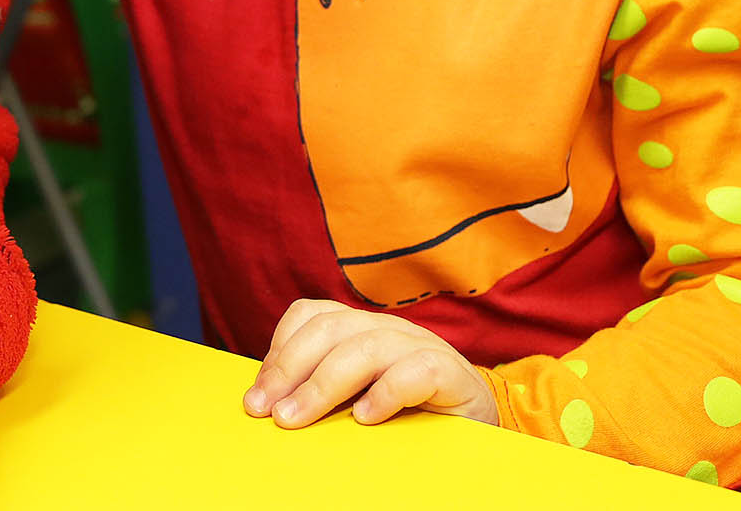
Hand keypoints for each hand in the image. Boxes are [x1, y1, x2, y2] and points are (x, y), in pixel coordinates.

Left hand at [243, 299, 498, 429]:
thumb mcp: (362, 395)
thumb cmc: (412, 413)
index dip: (281, 348)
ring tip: (296, 418)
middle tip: (265, 409)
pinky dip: (386, 392)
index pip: (313, 316)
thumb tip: (270, 404)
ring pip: (366, 348)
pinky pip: (415, 371)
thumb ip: (327, 389)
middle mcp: (389, 329)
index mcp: (363, 329)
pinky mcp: (451, 374)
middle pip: (330, 329)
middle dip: (290, 367)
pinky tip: (365, 418)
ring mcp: (421, 347)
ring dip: (323, 384)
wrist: (482, 424)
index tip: (257, 392)